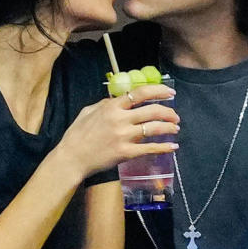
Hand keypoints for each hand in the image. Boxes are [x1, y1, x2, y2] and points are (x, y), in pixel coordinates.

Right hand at [55, 83, 179, 178]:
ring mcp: (124, 136)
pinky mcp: (126, 153)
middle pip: (152, 111)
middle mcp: (120, 119)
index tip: (170, 92)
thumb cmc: (76, 135)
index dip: (158, 91)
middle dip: (168, 112)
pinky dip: (164, 147)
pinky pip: (150, 148)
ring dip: (169, 127)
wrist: (71, 158)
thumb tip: (119, 99)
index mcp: (112, 107)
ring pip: (154, 128)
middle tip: (175, 116)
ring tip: (175, 128)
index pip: (140, 93)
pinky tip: (173, 146)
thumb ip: (105, 104)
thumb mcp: (88, 111)